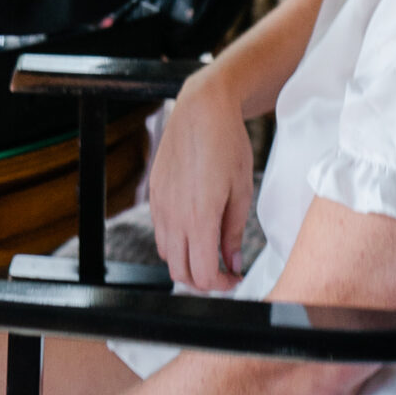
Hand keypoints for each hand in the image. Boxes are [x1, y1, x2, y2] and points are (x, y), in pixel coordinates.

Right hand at [149, 65, 256, 292]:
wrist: (202, 108)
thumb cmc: (227, 143)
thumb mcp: (241, 190)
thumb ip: (233, 232)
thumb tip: (233, 262)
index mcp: (199, 217)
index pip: (202, 275)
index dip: (221, 285)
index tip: (234, 278)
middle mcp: (174, 215)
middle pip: (180, 273)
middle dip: (203, 281)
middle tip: (224, 271)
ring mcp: (160, 204)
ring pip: (166, 255)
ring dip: (187, 262)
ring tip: (210, 250)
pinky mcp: (154, 192)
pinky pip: (160, 231)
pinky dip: (175, 241)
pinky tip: (194, 228)